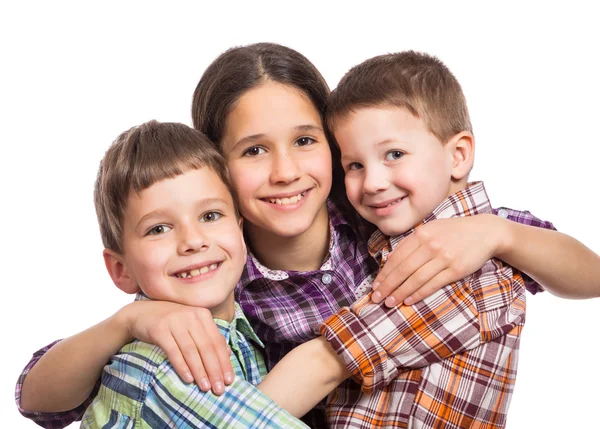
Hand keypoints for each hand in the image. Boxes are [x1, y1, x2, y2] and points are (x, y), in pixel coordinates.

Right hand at [117, 300, 233, 394]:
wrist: (141, 313)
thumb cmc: (172, 322)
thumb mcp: (192, 325)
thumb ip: (209, 336)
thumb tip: (228, 354)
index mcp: (202, 315)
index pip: (217, 342)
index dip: (224, 362)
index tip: (229, 380)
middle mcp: (191, 316)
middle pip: (206, 347)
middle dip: (214, 370)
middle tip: (219, 389)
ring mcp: (175, 322)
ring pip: (191, 350)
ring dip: (200, 371)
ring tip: (206, 387)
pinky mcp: (160, 330)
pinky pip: (173, 351)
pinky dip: (182, 366)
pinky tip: (188, 379)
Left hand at [371, 214, 501, 306]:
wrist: (485, 232)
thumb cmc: (454, 232)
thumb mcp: (431, 229)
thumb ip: (412, 243)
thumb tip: (390, 260)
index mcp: (421, 233)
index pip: (397, 257)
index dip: (384, 273)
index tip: (375, 285)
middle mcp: (430, 245)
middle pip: (403, 269)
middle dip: (388, 286)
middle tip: (377, 298)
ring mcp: (444, 257)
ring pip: (416, 278)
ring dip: (400, 293)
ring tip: (389, 303)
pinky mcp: (456, 269)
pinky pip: (433, 284)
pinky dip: (419, 294)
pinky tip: (408, 301)